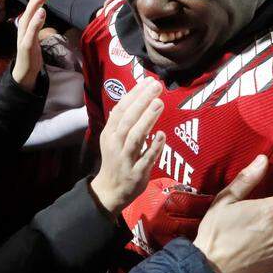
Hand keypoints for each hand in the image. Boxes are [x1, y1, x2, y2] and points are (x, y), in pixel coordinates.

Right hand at [11, 0, 64, 89]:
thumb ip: (38, 21)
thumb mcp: (36, 33)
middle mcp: (24, 22)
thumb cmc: (31, 52)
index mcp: (28, 19)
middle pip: (35, 0)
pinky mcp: (27, 43)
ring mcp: (24, 32)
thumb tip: (42, 9)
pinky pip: (31, 30)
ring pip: (33, 10)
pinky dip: (36, 20)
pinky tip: (42, 12)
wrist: (24, 70)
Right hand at [90, 77, 166, 213]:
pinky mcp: (136, 173)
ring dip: (147, 120)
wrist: (110, 191)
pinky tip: (162, 135)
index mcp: (110, 133)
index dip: (134, 94)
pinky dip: (154, 147)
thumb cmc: (115, 160)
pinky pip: (145, 159)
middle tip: (156, 86)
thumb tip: (132, 99)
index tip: (147, 81)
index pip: (120, 109)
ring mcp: (126, 159)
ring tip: (159, 103)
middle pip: (128, 120)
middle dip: (142, 102)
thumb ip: (121, 121)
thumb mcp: (112, 139)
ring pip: (135, 137)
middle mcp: (116, 144)